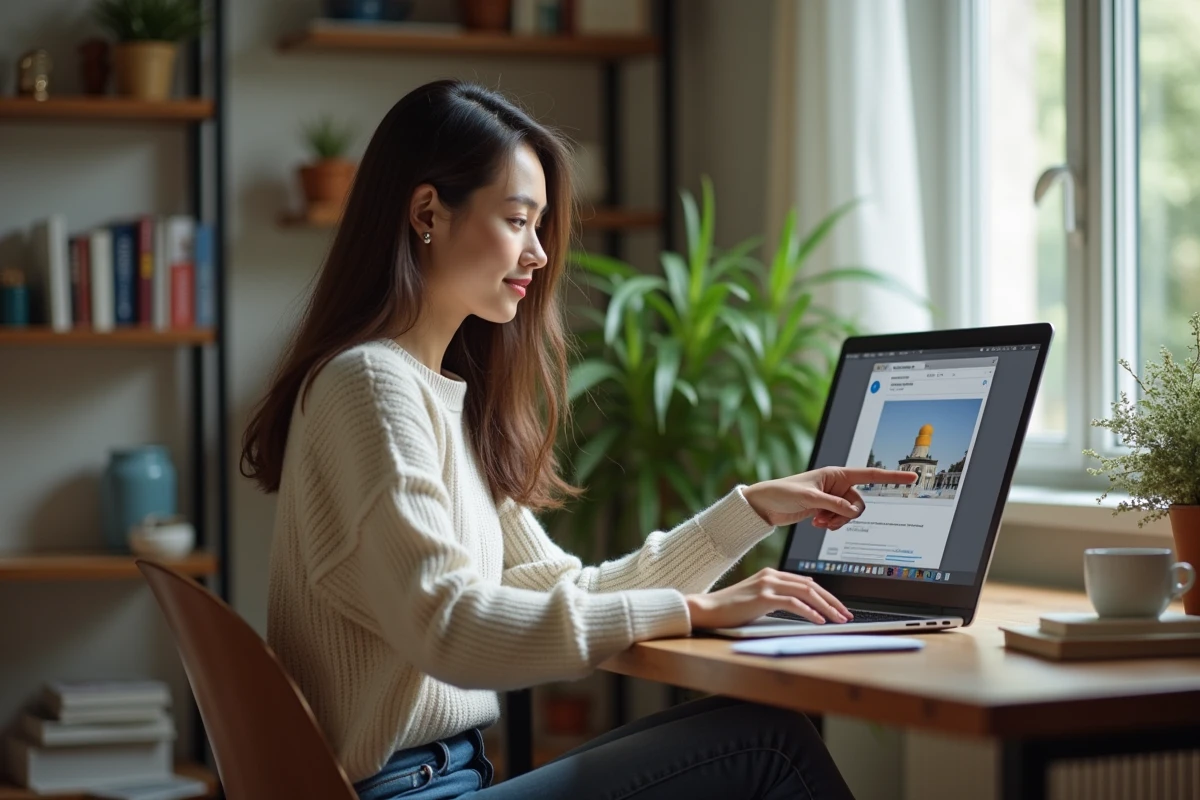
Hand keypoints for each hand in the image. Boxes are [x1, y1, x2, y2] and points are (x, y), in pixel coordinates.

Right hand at [686, 568, 852, 626]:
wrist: (707, 609)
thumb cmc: (730, 609)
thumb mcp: (757, 600)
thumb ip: (777, 598)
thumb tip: (801, 605)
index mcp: (771, 574)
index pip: (807, 582)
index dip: (826, 595)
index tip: (838, 608)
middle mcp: (771, 575)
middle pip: (811, 586)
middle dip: (832, 601)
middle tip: (846, 614)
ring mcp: (767, 585)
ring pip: (807, 593)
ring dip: (827, 607)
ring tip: (838, 619)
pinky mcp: (763, 598)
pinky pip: (793, 604)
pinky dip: (810, 612)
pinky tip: (819, 621)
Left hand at [742, 467, 917, 528]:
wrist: (765, 505)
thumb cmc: (782, 493)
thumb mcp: (808, 498)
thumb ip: (832, 504)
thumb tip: (850, 510)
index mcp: (836, 474)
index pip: (870, 475)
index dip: (891, 477)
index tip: (912, 476)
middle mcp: (837, 485)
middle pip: (859, 503)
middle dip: (846, 515)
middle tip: (826, 518)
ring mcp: (832, 498)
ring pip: (850, 515)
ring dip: (837, 521)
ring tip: (818, 521)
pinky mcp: (826, 509)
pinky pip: (840, 520)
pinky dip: (830, 524)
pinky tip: (815, 522)